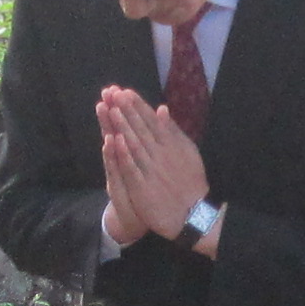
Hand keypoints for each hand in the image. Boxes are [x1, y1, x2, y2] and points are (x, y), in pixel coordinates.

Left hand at [101, 90, 210, 236]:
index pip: (151, 121)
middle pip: (141, 129)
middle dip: (127, 111)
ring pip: (134, 145)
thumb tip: (161, 109)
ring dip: (123, 127)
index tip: (125, 92)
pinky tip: (114, 141)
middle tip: (114, 93)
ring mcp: (151, 170)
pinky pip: (131, 168)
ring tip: (111, 109)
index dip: (138, 106)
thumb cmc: (190, 181)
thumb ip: (172, 131)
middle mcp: (160, 154)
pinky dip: (123, 154)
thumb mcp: (187, 151)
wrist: (193, 213)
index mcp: (170, 144)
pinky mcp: (142, 187)